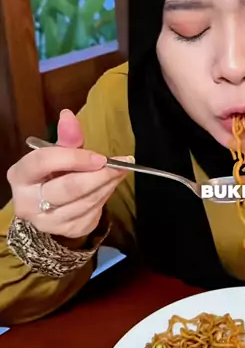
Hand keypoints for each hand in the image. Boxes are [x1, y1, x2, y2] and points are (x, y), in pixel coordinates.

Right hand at [7, 109, 131, 239]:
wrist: (46, 206)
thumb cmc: (52, 173)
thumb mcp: (56, 153)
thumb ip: (66, 137)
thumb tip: (68, 115)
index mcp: (21, 175)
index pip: (44, 162)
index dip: (74, 158)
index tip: (101, 156)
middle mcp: (28, 202)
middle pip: (68, 188)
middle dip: (99, 175)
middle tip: (121, 165)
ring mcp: (46, 221)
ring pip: (84, 203)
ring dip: (107, 186)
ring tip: (119, 172)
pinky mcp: (65, 231)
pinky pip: (91, 215)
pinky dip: (105, 198)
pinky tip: (109, 186)